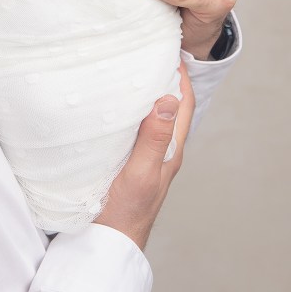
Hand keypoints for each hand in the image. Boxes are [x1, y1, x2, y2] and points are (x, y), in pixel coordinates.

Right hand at [94, 64, 193, 249]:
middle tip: (149, 51)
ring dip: (148, 92)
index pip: (183, 104)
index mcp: (171, 149)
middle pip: (169, 106)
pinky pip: (137, 127)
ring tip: (133, 68)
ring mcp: (147, 156)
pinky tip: (116, 102)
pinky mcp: (129, 160)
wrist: (107, 242)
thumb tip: (168, 99)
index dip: (181, 76)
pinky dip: (132, 109)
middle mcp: (163, 149)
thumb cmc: (125, 211)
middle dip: (165, 77)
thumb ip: (154, 139)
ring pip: (153, 116)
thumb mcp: (140, 172)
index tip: (169, 49)